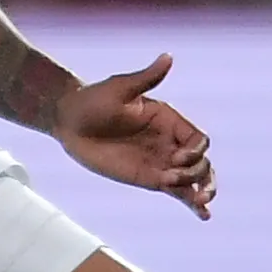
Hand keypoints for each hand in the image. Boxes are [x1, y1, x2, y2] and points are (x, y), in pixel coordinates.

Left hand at [50, 53, 213, 218]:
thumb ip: (147, 78)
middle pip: (202, 162)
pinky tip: (203, 214)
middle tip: (178, 180)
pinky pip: (176, 191)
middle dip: (201, 175)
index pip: (198, 140)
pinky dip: (191, 202)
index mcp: (169, 120)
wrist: (68, 121)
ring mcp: (161, 162)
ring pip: (194, 179)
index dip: (195, 152)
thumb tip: (168, 57)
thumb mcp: (120, 88)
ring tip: (198, 204)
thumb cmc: (93, 100)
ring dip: (202, 191)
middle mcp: (169, 142)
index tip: (175, 158)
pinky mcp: (149, 178)